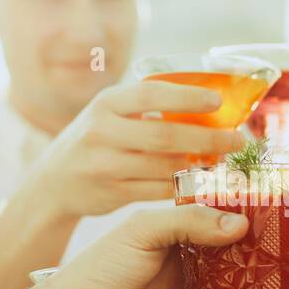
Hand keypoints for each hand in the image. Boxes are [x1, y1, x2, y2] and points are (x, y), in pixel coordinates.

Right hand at [26, 81, 245, 219]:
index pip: (150, 94)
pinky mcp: (112, 193)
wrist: (52, 183)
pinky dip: (184, 186)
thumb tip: (209, 102)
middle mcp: (102, 132)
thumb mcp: (109, 113)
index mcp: (106, 103)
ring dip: (200, 165)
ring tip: (224, 160)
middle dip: (207, 138)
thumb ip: (146, 107)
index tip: (218, 102)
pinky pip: (158, 190)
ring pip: (165, 166)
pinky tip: (203, 180)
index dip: (186, 97)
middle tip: (237, 140)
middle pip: (164, 135)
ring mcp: (105, 165)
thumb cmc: (95, 140)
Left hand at [31, 203, 274, 288]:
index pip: (217, 234)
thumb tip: (241, 224)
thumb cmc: (101, 269)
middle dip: (262, 272)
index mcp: (173, 247)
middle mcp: (183, 282)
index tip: (278, 221)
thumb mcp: (144, 229)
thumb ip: (191, 221)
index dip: (244, 228)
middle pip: (232, 276)